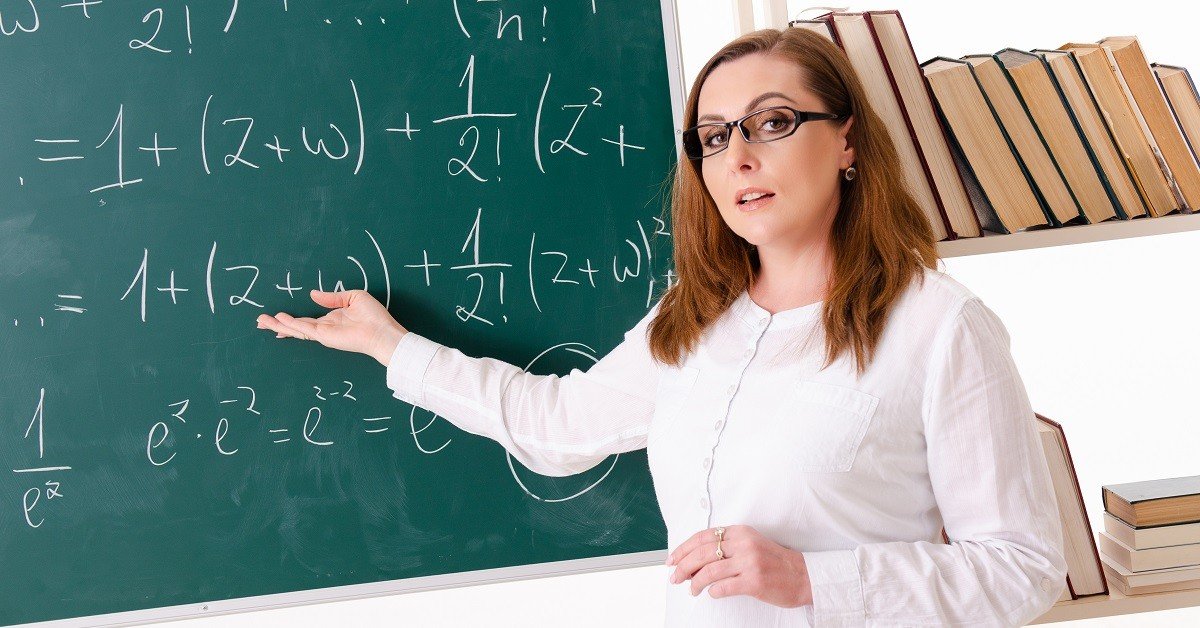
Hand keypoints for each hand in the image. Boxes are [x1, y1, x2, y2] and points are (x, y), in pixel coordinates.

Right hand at [255, 290, 407, 365]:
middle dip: (278, 324)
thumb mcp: (353, 297)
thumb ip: (332, 297)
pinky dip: (290, 325)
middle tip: (260, 321)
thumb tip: (313, 293)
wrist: (382, 332)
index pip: (307, 320)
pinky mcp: (325, 336)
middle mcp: (325, 328)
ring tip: (262, 322)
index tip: (277, 316)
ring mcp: (323, 333)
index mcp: (332, 319)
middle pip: (296, 326)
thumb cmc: (374, 316)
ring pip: (295, 329)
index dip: (291, 319)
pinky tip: (279, 321)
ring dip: (278, 325)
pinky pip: (304, 329)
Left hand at [665, 525, 811, 607]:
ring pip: (709, 571)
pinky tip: (711, 593)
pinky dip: (712, 592)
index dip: (683, 549)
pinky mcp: (754, 581)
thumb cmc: (774, 562)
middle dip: (683, 566)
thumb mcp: (750, 544)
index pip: (702, 537)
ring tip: (691, 589)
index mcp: (740, 532)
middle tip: (675, 577)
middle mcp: (744, 544)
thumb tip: (694, 559)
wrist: (803, 575)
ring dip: (694, 582)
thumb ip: (726, 547)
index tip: (672, 559)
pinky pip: (723, 587)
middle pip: (701, 553)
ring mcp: (750, 562)